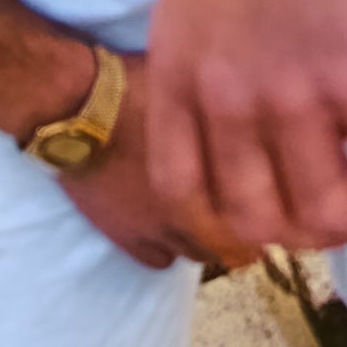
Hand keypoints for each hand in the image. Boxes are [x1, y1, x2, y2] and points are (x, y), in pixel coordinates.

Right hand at [51, 52, 258, 275]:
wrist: (76, 109)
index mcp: (220, 174)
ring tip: (205, 224)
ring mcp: (160, 229)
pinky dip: (168, 249)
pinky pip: (160, 261)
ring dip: (206, 243)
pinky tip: (167, 231)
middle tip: (242, 217)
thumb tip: (253, 117)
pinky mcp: (126, 238)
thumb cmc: (137, 85)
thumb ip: (227, 121)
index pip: (261, 213)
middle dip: (243, 233)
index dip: (270, 208)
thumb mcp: (197, 91)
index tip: (270, 199)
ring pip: (199, 255)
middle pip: (235, 244)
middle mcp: (196, 211)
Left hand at [141, 0, 346, 257]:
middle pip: (259, 219)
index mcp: (181, 77)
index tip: (273, 218)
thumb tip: (251, 116)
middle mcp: (229, 101)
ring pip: (330, 212)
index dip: (232, 226)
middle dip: (307, 232)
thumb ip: (215, 65)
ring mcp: (299, 98)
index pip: (187, 195)